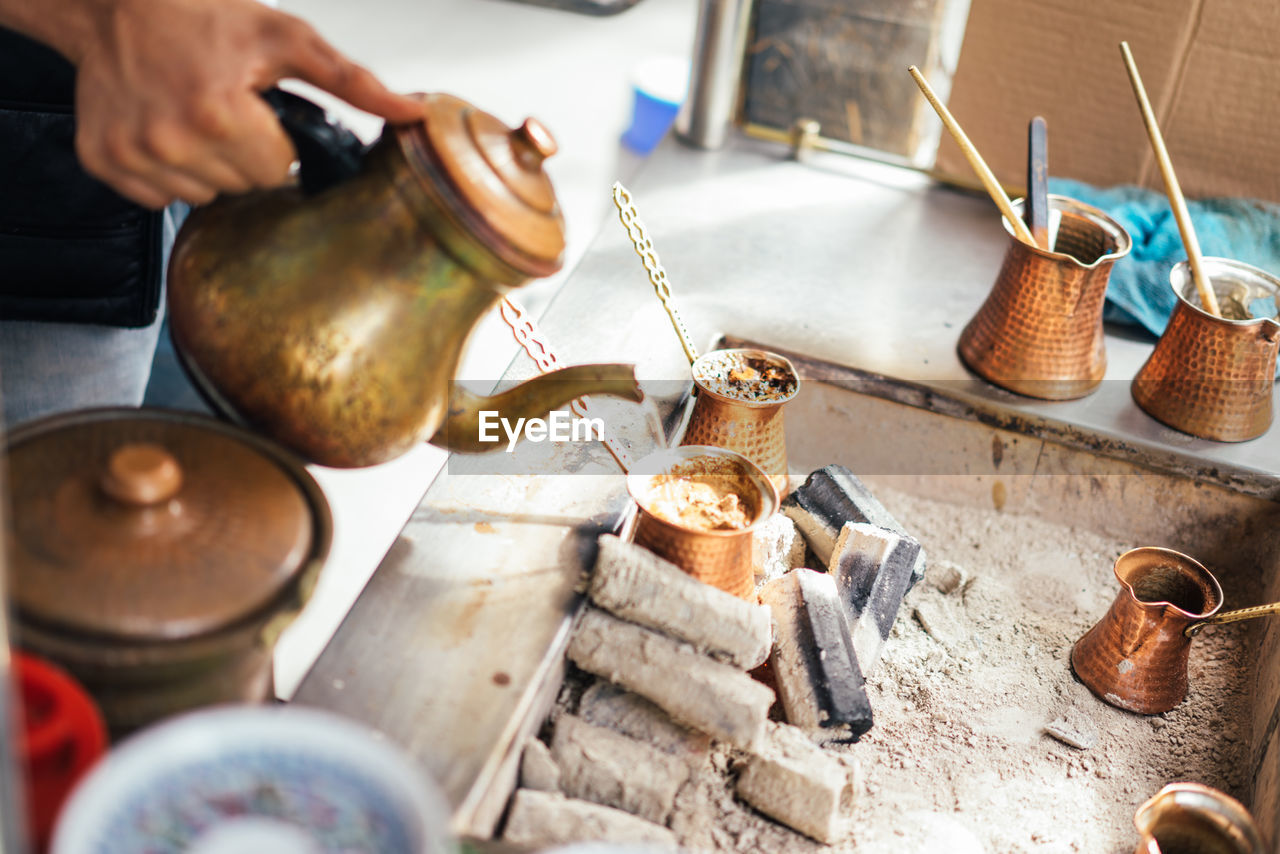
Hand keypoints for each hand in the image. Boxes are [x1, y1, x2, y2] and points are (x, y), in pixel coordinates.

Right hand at [68, 0, 422, 207]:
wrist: (114, 3)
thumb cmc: (203, 17)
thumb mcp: (287, 40)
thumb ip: (353, 83)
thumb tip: (412, 113)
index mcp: (218, 113)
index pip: (277, 171)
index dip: (276, 140)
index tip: (257, 110)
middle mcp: (170, 141)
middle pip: (242, 185)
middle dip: (244, 153)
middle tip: (226, 109)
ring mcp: (132, 155)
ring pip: (203, 194)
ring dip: (207, 164)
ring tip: (193, 116)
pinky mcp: (104, 161)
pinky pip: (159, 196)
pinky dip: (167, 170)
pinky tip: (164, 129)